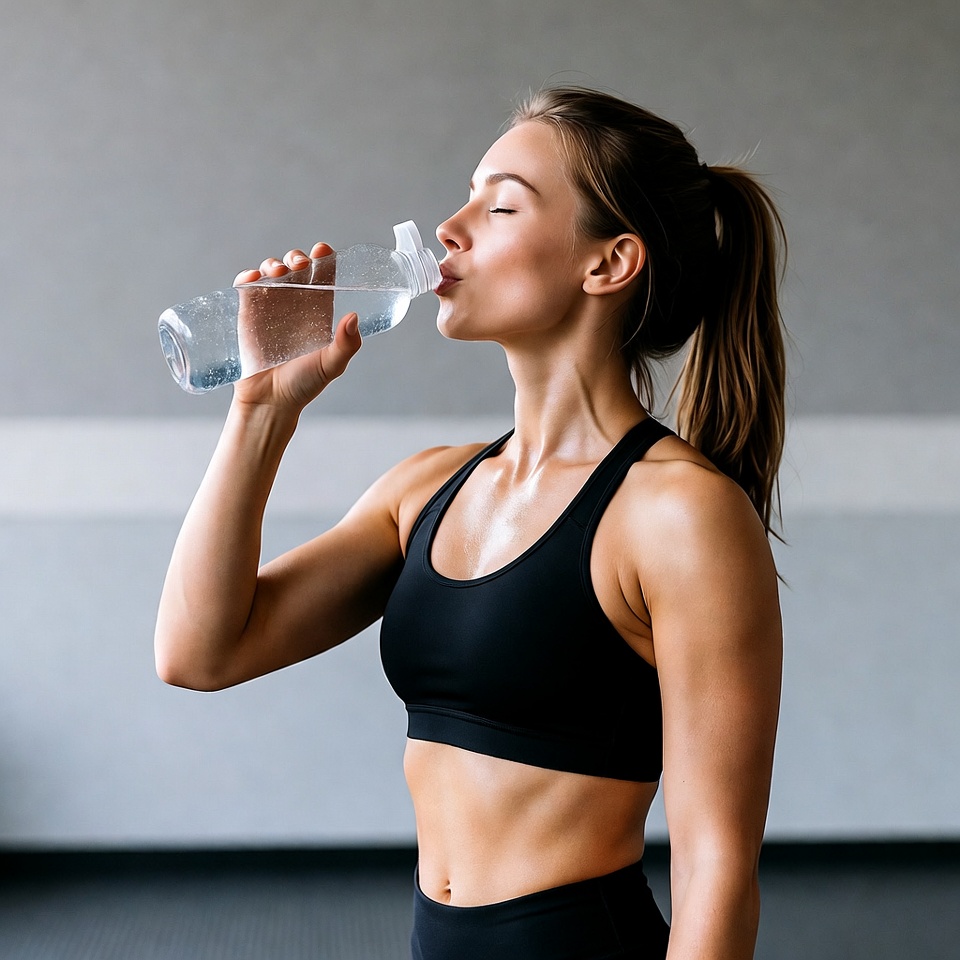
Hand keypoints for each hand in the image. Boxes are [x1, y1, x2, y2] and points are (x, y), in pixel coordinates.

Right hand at [231, 242, 361, 410]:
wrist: (271, 401)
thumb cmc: (304, 384)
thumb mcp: (331, 365)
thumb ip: (346, 345)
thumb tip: (353, 317)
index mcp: (318, 310)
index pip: (323, 276)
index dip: (324, 259)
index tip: (323, 250)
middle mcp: (295, 304)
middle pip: (297, 268)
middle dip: (298, 257)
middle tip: (301, 263)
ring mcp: (270, 307)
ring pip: (271, 272)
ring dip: (274, 264)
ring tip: (279, 272)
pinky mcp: (248, 314)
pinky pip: (246, 288)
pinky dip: (247, 277)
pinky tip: (253, 278)